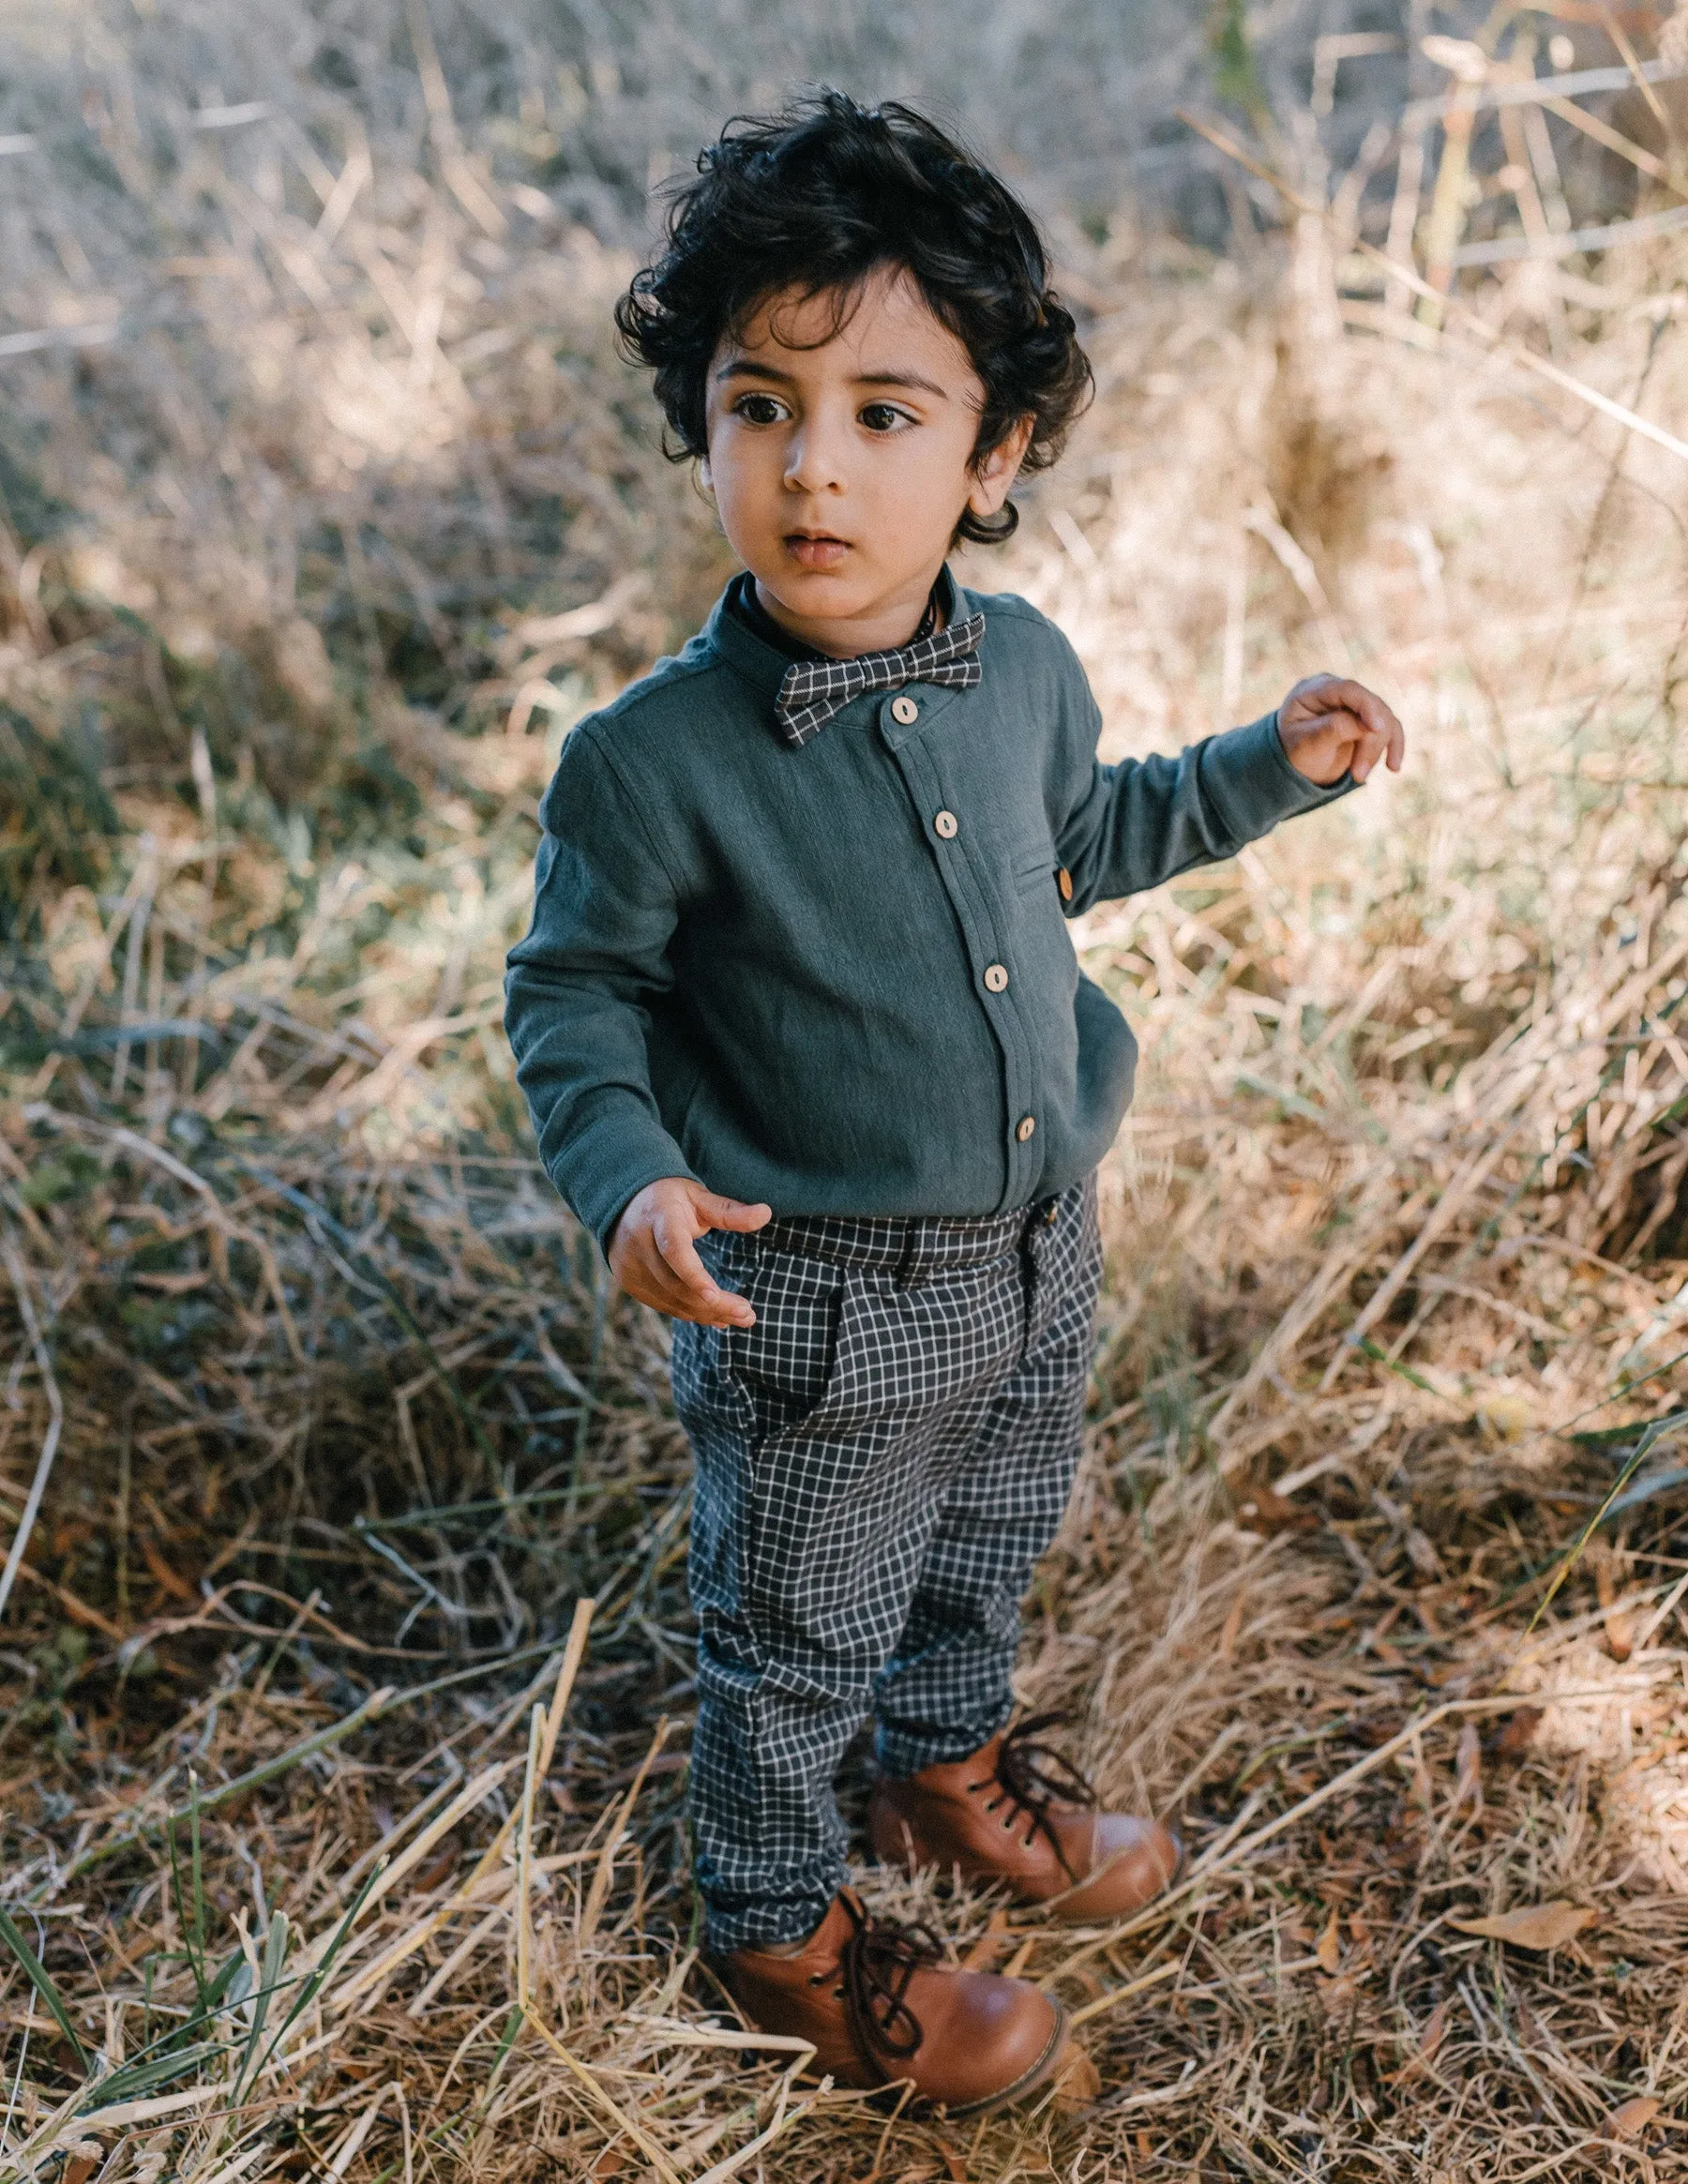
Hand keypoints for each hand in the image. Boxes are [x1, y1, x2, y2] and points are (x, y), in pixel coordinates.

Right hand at [608, 1177, 771, 1326]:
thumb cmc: (670, 1198)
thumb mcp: (699, 1197)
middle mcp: (639, 1245)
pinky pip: (663, 1304)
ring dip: (706, 1314)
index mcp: (659, 1218)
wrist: (623, 1202)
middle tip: (748, 1314)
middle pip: (676, 1284)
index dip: (693, 1275)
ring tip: (741, 1317)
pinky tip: (716, 1317)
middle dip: (714, 1304)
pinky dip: (690, 1313)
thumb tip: (767, 1213)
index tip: (715, 1296)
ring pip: (671, 1300)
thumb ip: (730, 1211)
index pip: (674, 1251)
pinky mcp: (629, 1282)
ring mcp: (630, 1267)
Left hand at [1276, 674, 1404, 785]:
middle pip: (1370, 707)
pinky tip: (1393, 766)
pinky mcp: (1370, 718)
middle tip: (1358, 776)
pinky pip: (1391, 727)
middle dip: (1369, 742)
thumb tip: (1365, 724)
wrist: (1297, 762)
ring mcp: (1357, 702)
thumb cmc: (1295, 751)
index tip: (1377, 729)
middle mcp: (1339, 690)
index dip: (1366, 706)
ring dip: (1377, 750)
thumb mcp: (1304, 744)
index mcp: (1315, 689)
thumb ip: (1331, 730)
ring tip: (1359, 777)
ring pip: (1384, 718)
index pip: (1348, 689)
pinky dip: (1394, 746)